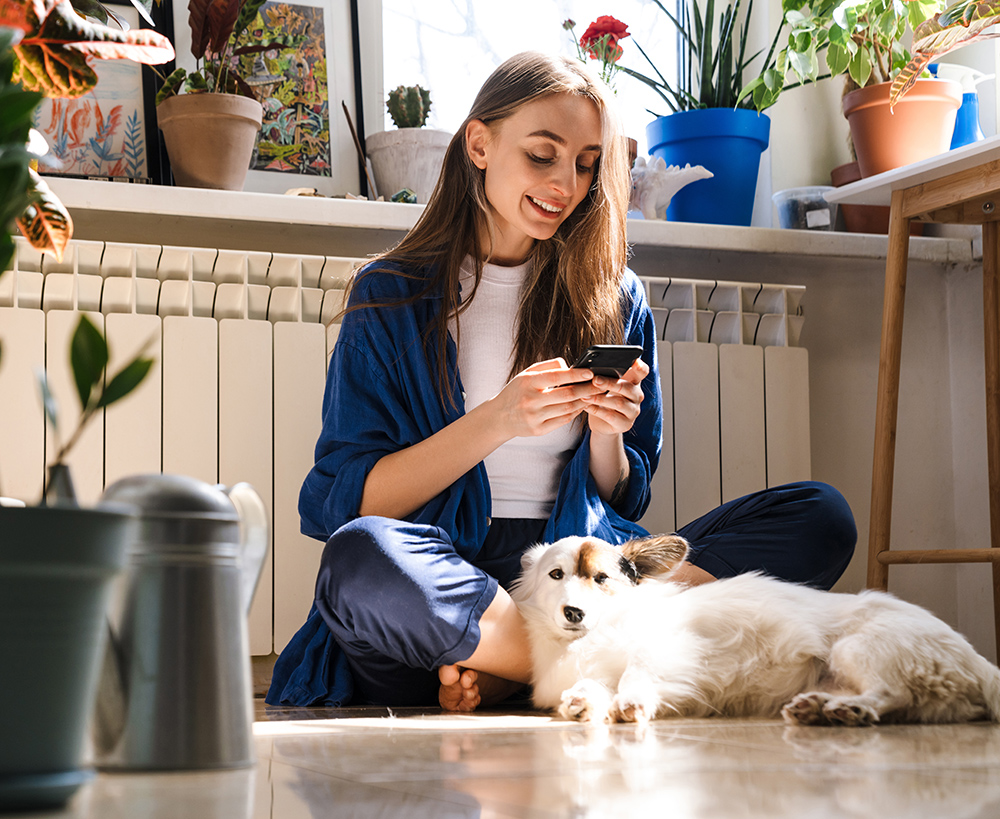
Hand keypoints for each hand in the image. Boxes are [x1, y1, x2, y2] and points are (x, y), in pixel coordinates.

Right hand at [487, 357, 601, 438]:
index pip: (556, 377)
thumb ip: (548, 366)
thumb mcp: (526, 374)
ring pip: (567, 408)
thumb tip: (569, 366)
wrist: (499, 417)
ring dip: (583, 401)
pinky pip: (563, 420)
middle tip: (600, 385)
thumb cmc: (516, 392)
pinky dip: (575, 412)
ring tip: (594, 394)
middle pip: (566, 394)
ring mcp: (534, 417)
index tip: (590, 372)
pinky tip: (581, 405)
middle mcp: (531, 400)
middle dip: (587, 389)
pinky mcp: (538, 430)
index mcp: (527, 382)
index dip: (575, 374)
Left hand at [580, 356, 648, 435]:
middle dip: (610, 383)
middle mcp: (637, 395)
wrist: (602, 423)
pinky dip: (596, 410)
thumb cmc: (602, 398)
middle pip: (627, 387)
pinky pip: (610, 416)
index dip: (639, 366)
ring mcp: (633, 411)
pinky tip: (586, 406)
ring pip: (619, 403)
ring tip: (585, 395)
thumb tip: (585, 367)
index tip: (633, 361)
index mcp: (633, 382)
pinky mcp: (625, 424)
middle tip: (595, 380)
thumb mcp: (603, 385)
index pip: (642, 371)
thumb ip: (601, 375)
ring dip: (600, 398)